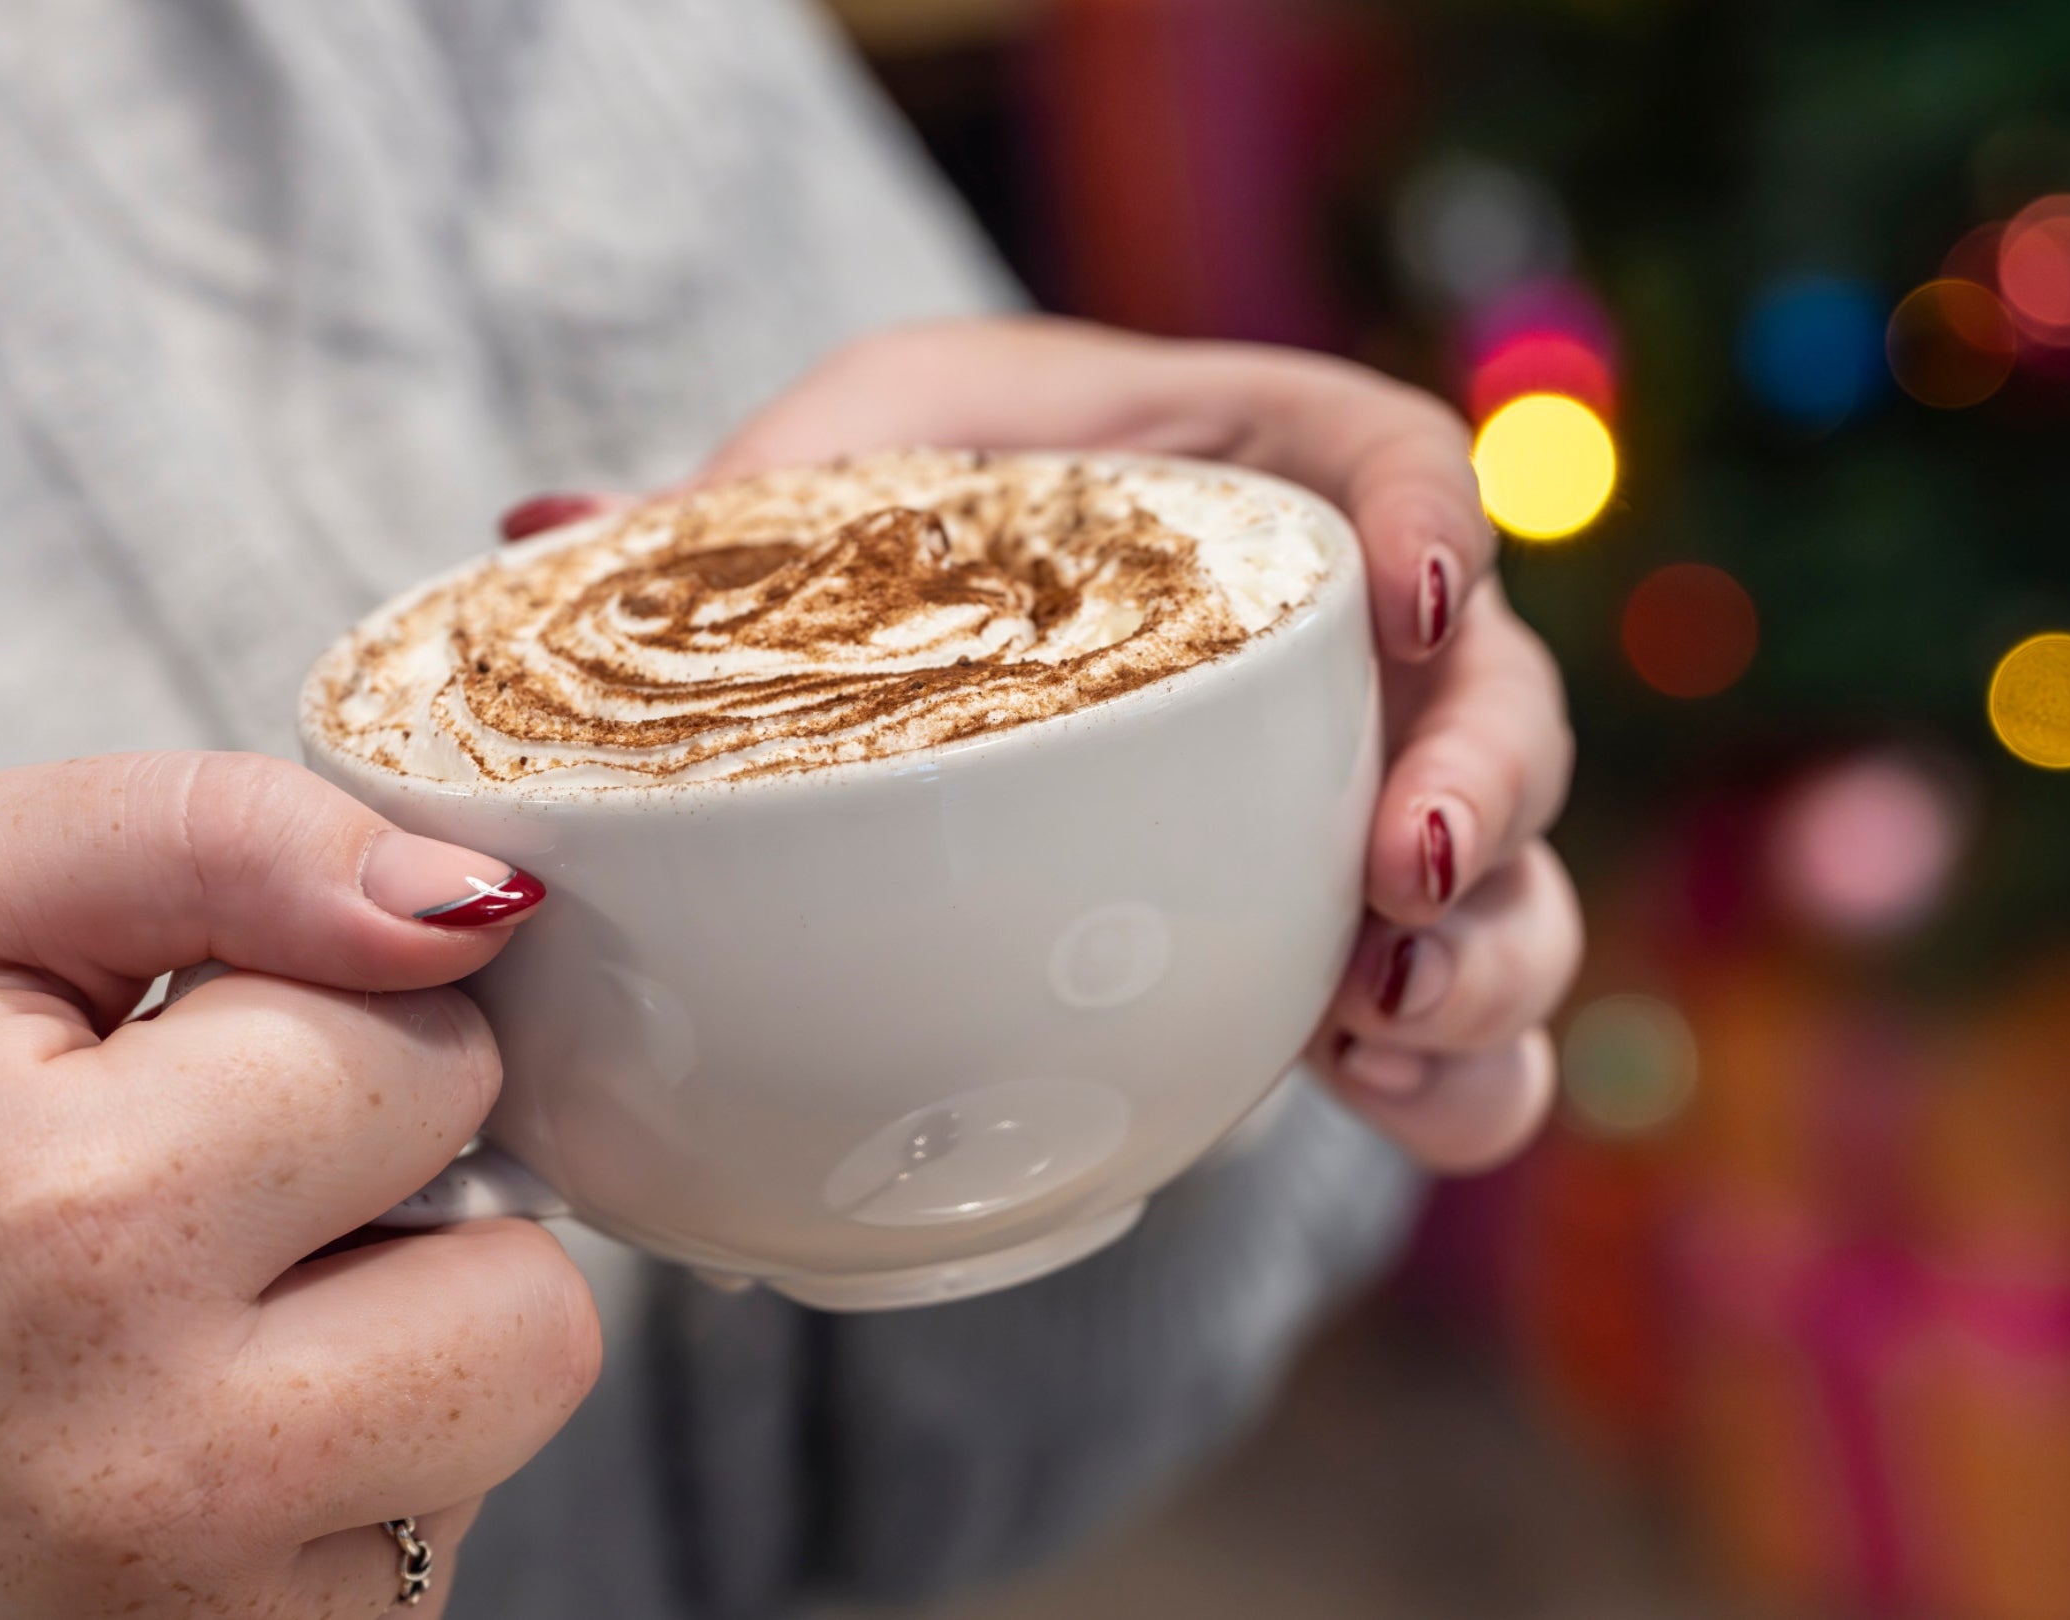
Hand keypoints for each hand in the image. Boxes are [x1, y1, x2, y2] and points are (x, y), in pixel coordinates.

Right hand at [0, 753, 600, 1617]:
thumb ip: (217, 841)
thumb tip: (471, 905)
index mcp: (76, 1227)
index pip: (434, 1053)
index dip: (327, 1035)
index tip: (176, 1078)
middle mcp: (164, 1458)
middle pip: (528, 1262)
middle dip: (400, 1200)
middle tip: (201, 1216)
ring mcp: (222, 1615)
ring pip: (516, 1395)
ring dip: (414, 1337)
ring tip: (213, 1335)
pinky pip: (452, 1523)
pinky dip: (366, 1467)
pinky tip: (203, 1450)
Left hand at [687, 316, 1579, 1170]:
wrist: (927, 680)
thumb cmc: (892, 536)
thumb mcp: (820, 480)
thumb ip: (729, 509)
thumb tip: (552, 518)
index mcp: (1237, 478)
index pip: (1395, 457)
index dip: (1439, 516)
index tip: (1413, 595)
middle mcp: (1340, 655)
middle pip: (1503, 693)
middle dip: (1488, 787)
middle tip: (1405, 872)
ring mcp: (1361, 817)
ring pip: (1518, 882)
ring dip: (1494, 958)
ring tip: (1386, 1020)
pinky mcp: (1346, 959)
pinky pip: (1467, 1032)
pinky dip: (1460, 1080)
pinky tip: (1387, 1096)